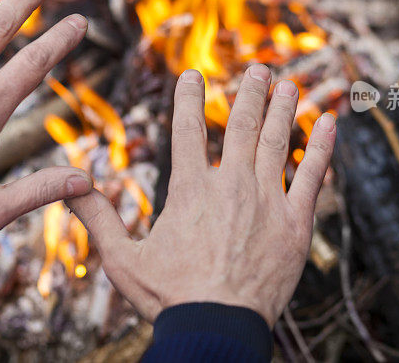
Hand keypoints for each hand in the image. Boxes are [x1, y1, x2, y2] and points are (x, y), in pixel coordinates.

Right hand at [67, 64, 335, 325]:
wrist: (218, 329)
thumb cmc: (169, 297)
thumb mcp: (121, 259)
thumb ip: (97, 217)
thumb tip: (69, 184)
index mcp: (190, 189)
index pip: (187, 129)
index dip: (189, 97)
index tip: (192, 73)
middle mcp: (231, 185)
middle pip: (241, 125)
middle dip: (250, 93)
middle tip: (260, 69)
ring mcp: (267, 201)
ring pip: (278, 142)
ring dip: (283, 109)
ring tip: (289, 85)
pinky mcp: (295, 223)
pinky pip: (313, 176)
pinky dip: (322, 147)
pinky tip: (329, 123)